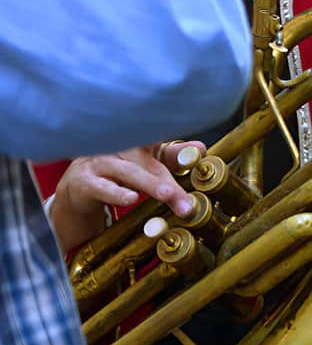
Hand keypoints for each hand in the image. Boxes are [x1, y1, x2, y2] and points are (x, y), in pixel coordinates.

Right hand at [50, 140, 203, 254]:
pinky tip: (130, 199)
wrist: (77, 191)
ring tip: (168, 195)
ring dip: (150, 185)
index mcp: (137, 142)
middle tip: (187, 202)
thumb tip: (201, 148)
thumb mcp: (146, 165)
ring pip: (128, 172)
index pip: (160, 141)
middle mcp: (118, 148)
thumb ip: (172, 156)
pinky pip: (101, 186)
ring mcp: (98, 162)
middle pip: (148, 162)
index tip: (199, 151)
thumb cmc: (117, 174)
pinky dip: (116, 192)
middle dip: (169, 182)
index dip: (177, 146)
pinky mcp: (82, 181)